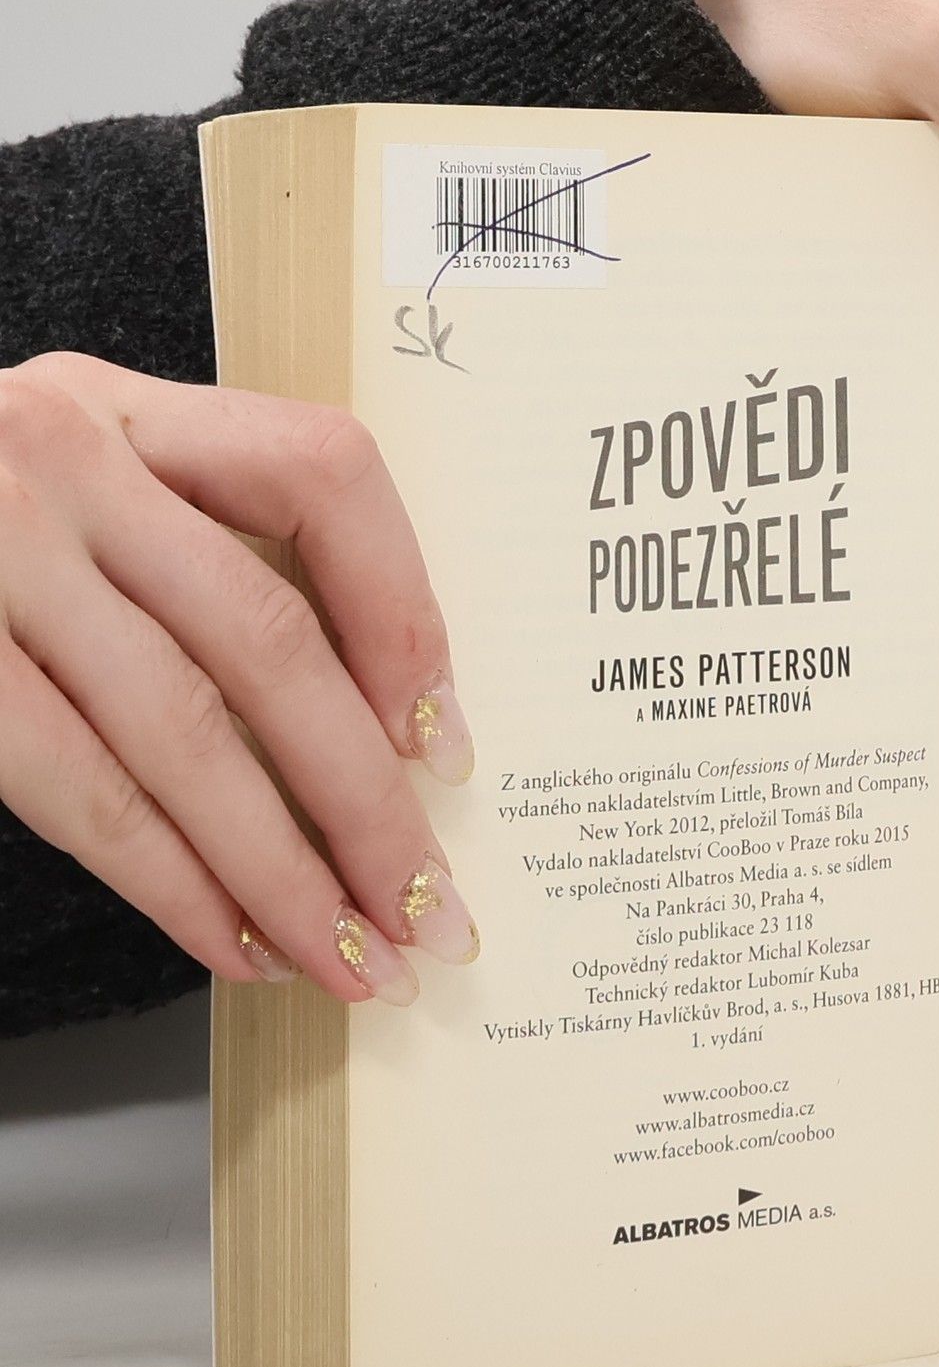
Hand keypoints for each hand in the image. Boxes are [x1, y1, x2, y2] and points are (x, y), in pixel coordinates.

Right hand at [0, 353, 479, 1004]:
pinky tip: (235, 942)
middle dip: (369, 802)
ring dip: (286, 870)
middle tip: (431, 910)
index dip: (405, 615)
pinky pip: (80, 791)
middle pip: (272, 641)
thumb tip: (371, 735)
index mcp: (129, 408)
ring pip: (186, 732)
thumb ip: (191, 557)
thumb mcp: (70, 480)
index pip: (325, 476)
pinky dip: (173, 882)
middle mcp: (65, 458)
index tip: (446, 741)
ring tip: (353, 958)